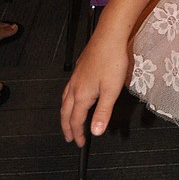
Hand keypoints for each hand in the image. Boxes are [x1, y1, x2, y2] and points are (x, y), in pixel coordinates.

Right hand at [60, 31, 130, 146]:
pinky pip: (68, 90)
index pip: (75, 120)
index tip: (80, 143)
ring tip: (67, 121)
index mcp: (82, 95)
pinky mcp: (79, 69)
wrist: (109, 36)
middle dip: (67, 127)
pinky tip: (74, 96)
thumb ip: (103, 112)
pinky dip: (68, 100)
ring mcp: (76, 77)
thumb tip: (95, 131)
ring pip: (65, 100)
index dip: (78, 133)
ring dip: (65, 114)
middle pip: (65, 112)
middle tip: (69, 137)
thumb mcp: (111, 91)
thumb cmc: (112, 60)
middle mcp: (75, 87)